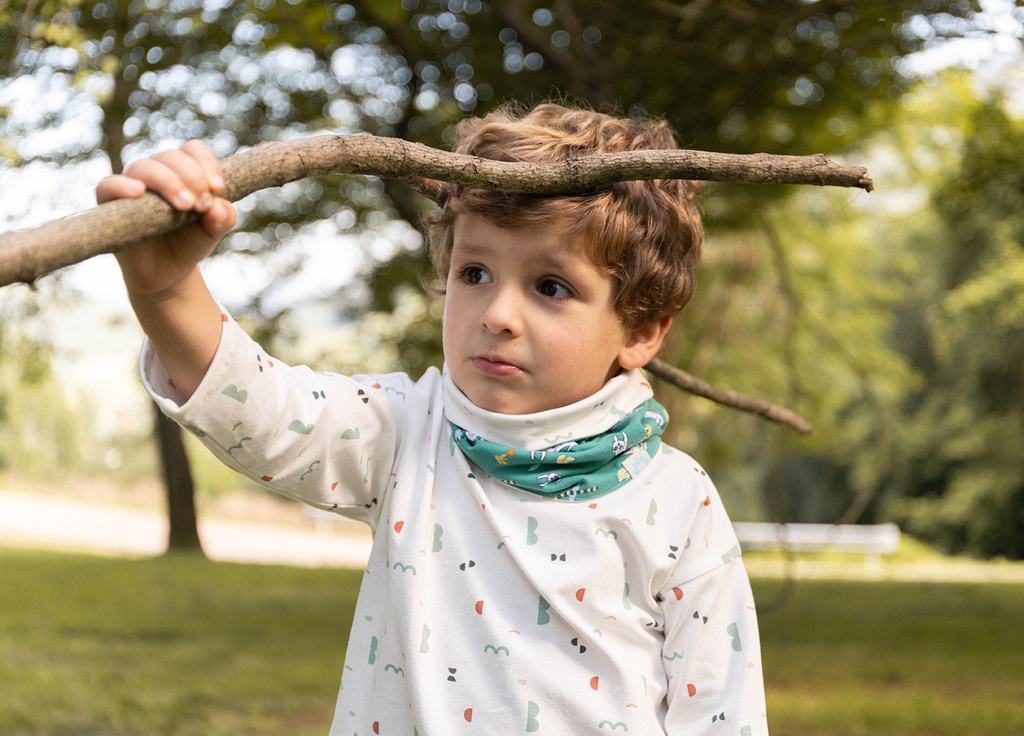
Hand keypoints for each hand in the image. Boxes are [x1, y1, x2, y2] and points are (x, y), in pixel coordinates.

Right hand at [97, 140, 236, 298]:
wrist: (166, 272)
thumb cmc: (189, 243)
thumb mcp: (212, 232)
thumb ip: (223, 218)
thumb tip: (220, 206)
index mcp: (183, 171)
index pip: (192, 150)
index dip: (206, 163)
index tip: (218, 188)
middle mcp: (157, 172)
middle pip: (171, 157)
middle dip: (191, 176)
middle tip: (201, 204)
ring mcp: (132, 184)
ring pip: (144, 167)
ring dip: (167, 182)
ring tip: (185, 205)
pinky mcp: (110, 202)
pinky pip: (108, 185)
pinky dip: (122, 185)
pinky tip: (138, 193)